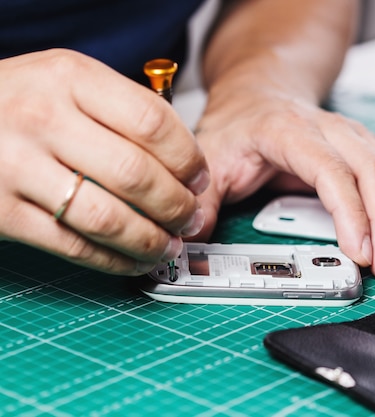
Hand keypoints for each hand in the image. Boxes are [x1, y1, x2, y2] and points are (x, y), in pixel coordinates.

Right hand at [0, 49, 209, 274]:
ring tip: (169, 245)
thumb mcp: (68, 81)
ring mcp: (18, 167)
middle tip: (190, 218)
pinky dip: (113, 261)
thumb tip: (186, 161)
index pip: (153, 122)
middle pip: (136, 174)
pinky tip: (133, 261)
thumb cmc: (20, 101)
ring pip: (108, 218)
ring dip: (150, 240)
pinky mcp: (2, 212)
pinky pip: (72, 245)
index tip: (200, 178)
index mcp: (71, 78)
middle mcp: (44, 119)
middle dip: (177, 206)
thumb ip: (121, 109)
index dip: (188, 158)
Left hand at [193, 89, 374, 279]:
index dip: (351, 213)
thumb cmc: (241, 127)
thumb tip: (193, 231)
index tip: (360, 252)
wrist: (262, 96)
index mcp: (293, 131)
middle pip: (374, 173)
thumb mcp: (212, 155)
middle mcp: (334, 131)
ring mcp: (358, 139)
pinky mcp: (372, 151)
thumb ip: (203, 194)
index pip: (331, 171)